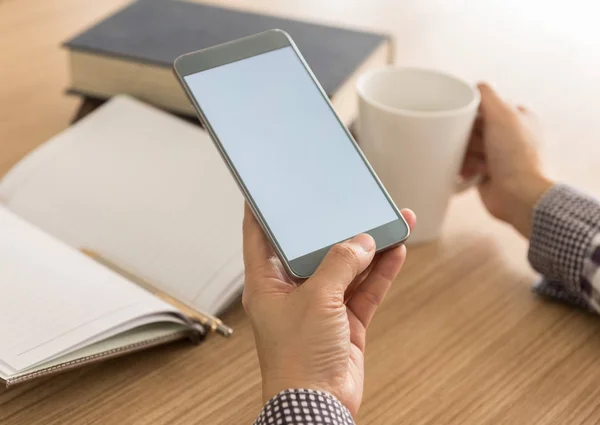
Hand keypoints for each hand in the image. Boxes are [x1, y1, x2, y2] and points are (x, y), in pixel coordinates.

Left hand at [242, 205, 415, 415]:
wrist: (319, 404)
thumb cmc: (298, 358)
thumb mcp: (317, 299)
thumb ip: (340, 265)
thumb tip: (362, 243)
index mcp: (267, 283)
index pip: (260, 238)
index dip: (262, 211)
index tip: (268, 189)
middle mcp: (292, 291)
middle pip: (313, 250)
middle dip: (334, 228)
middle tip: (349, 203)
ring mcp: (321, 306)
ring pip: (346, 268)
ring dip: (368, 248)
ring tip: (390, 222)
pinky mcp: (345, 321)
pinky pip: (364, 289)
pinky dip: (380, 272)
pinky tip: (395, 251)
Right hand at [461, 83, 553, 237]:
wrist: (518, 195)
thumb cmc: (516, 156)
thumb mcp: (502, 114)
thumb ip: (486, 95)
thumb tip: (474, 87)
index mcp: (517, 118)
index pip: (485, 107)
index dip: (472, 114)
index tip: (467, 121)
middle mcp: (508, 136)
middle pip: (472, 127)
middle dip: (467, 137)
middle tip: (473, 145)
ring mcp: (496, 156)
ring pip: (466, 147)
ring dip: (465, 154)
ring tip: (476, 163)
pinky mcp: (485, 173)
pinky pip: (463, 166)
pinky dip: (462, 169)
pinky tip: (467, 173)